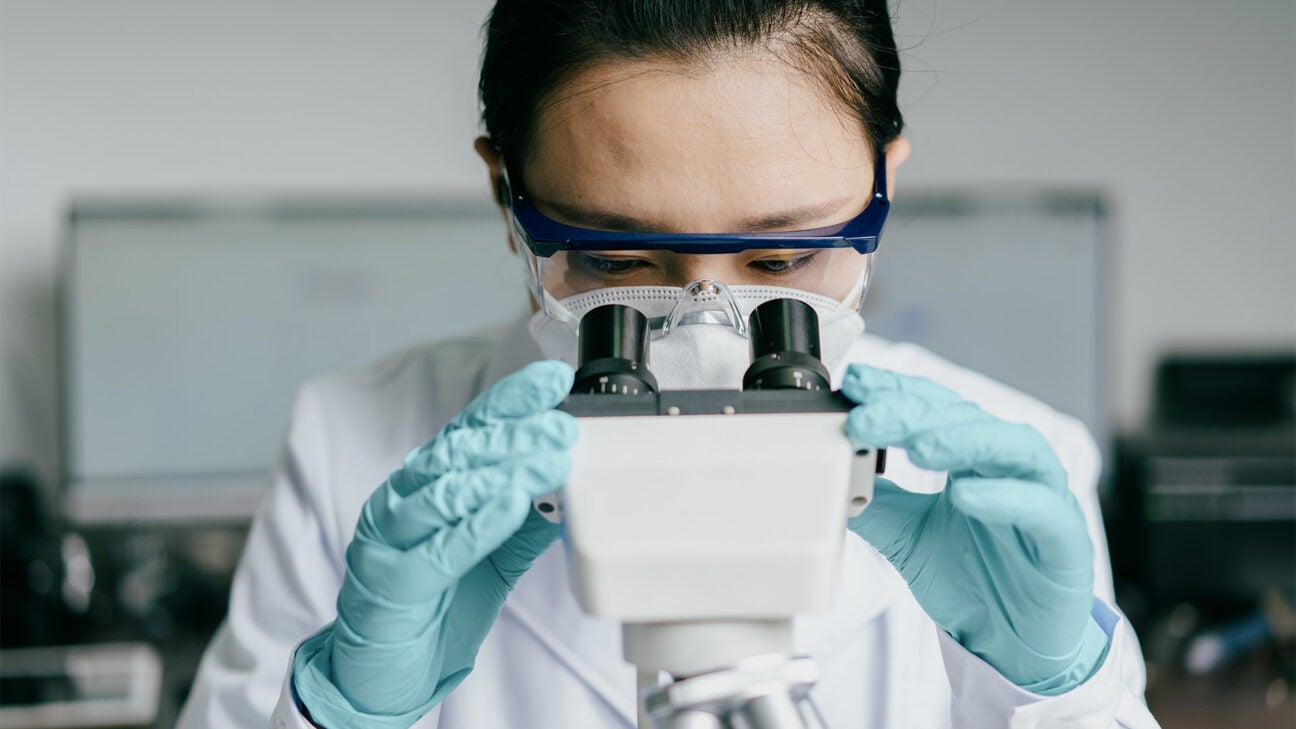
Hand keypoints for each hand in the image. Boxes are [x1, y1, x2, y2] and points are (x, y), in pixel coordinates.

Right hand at [293, 361, 575, 726]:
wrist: (380, 676)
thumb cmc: (432, 609)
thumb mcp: (491, 560)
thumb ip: (523, 526)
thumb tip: (568, 491)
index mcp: (425, 485)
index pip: (470, 429)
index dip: (511, 401)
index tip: (552, 379)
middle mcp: (402, 500)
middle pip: (461, 453)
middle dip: (517, 435)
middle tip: (562, 427)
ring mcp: (390, 538)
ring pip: (448, 491)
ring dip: (504, 471)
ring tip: (549, 459)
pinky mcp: (390, 581)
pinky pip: (439, 548)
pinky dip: (477, 524)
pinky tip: (511, 505)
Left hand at [842, 364, 1108, 694]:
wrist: (1014, 643)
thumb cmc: (973, 580)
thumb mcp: (908, 539)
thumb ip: (875, 505)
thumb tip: (830, 477)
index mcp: (973, 459)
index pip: (936, 409)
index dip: (898, 392)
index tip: (858, 384)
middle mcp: (1009, 467)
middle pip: (966, 421)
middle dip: (913, 413)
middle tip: (867, 416)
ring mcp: (1042, 497)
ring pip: (1014, 447)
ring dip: (963, 439)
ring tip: (918, 446)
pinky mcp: (1065, 539)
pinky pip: (1041, 508)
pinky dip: (1005, 496)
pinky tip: (966, 494)